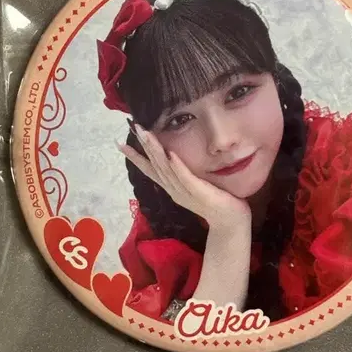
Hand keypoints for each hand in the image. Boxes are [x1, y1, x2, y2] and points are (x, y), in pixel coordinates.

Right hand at [117, 125, 250, 227]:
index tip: (120, 144)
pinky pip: (186, 178)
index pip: (150, 170)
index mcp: (172, 188)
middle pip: (155, 166)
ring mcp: (185, 191)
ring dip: (156, 151)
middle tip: (134, 129)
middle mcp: (174, 190)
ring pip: (166, 169)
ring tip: (147, 135)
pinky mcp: (199, 192)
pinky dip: (177, 166)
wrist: (230, 222)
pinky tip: (171, 154)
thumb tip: (175, 157)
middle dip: (143, 147)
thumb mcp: (194, 186)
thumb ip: (184, 175)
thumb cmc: (215, 201)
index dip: (136, 157)